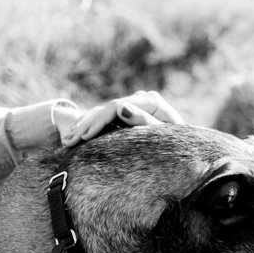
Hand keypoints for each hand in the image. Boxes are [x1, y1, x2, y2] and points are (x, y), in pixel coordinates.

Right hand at [60, 90, 183, 146]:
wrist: (186, 153)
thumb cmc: (177, 147)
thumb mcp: (161, 137)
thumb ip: (144, 122)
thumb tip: (121, 106)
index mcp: (152, 101)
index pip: (118, 105)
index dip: (99, 120)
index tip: (84, 136)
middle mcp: (142, 98)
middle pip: (108, 107)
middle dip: (88, 124)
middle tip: (70, 140)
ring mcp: (135, 104)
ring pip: (104, 111)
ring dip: (84, 125)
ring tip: (67, 141)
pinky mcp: (129, 113)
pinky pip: (105, 117)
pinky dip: (90, 126)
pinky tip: (74, 136)